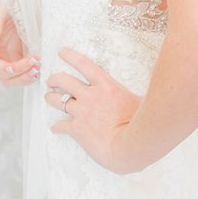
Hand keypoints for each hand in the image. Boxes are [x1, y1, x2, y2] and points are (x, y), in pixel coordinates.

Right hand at [0, 0, 37, 86]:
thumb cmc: (13, 0)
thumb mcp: (3, 6)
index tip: (12, 67)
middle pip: (0, 74)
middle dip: (16, 73)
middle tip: (33, 65)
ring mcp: (9, 56)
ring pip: (13, 78)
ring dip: (24, 77)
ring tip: (38, 68)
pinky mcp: (22, 58)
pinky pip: (25, 73)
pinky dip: (31, 74)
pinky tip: (40, 66)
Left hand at [46, 48, 142, 174]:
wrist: (129, 146)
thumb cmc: (140, 124)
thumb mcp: (140, 101)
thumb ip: (134, 94)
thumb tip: (148, 89)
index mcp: (105, 86)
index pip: (84, 64)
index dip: (70, 56)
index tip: (61, 52)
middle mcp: (90, 96)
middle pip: (65, 80)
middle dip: (55, 78)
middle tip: (51, 80)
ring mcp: (81, 112)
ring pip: (58, 100)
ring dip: (51, 98)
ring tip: (49, 97)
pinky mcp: (77, 129)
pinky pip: (61, 126)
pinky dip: (56, 127)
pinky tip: (55, 128)